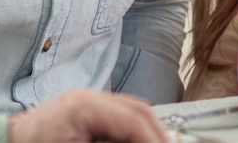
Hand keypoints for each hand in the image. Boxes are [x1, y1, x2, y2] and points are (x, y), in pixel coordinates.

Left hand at [8, 89, 169, 142]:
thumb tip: (143, 141)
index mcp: (84, 106)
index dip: (155, 139)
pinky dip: (130, 133)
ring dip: (145, 133)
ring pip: (132, 113)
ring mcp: (84, 104)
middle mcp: (87, 99)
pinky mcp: (81, 116)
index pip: (135, 119)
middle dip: (156, 134)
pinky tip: (134, 142)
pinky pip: (117, 119)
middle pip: (139, 111)